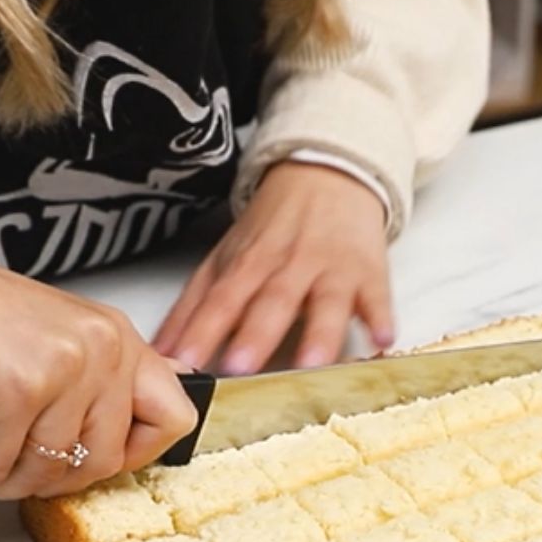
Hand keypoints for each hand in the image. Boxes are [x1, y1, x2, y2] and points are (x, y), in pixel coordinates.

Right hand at [0, 248, 197, 500]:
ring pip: (50, 469)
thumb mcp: (64, 339)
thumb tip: (138, 424)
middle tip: (20, 467)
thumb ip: (103, 380)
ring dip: (6, 480)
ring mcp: (63, 371)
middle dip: (57, 479)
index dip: (138, 453)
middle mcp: (103, 351)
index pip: (175, 417)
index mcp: (121, 340)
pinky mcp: (15, 392)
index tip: (100, 459)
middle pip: (107, 459)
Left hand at [153, 161, 393, 373]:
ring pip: (326, 303)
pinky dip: (380, 317)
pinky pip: (378, 297)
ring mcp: (332, 269)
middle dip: (254, 335)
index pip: (221, 298)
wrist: (329, 174)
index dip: (201, 330)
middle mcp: (289, 265)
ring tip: (311, 364)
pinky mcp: (370, 273)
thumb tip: (159, 353)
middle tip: (238, 367)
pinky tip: (381, 340)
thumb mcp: (227, 258)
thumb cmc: (273, 230)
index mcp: (249, 262)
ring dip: (319, 334)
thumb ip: (194, 306)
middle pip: (270, 301)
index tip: (184, 362)